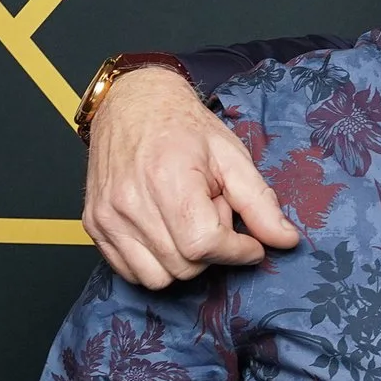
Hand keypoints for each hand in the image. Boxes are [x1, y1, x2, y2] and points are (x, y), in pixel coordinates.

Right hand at [81, 67, 298, 287]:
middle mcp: (130, 202)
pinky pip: (131, 272)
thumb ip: (260, 202)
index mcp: (167, 179)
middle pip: (184, 266)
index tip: (250, 243)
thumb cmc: (183, 126)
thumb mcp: (232, 157)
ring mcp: (107, 216)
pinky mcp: (94, 225)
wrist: (133, 103)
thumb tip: (285, 240)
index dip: (236, 250)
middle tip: (212, 213)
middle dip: (210, 250)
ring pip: (157, 277)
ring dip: (182, 259)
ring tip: (187, 220)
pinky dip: (155, 262)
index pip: (204, 245)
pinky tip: (166, 229)